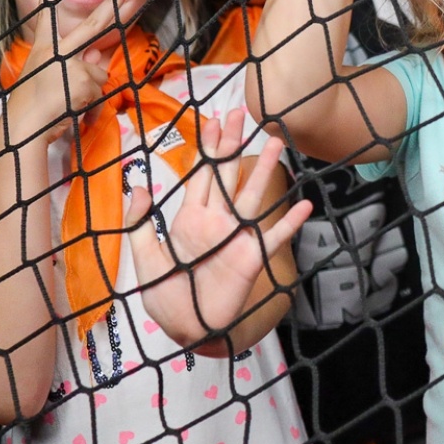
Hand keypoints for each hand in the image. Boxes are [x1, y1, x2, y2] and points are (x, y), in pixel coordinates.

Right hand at [3, 0, 135, 141]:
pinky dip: (92, 101)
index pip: (46, 14)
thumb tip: (98, 57)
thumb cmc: (34, 104)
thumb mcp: (53, 77)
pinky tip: (73, 107)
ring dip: (90, 88)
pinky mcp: (83, 79)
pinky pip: (100, 88)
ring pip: (98, 71)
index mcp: (44, 46)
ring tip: (67, 99)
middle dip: (114, 5)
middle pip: (93, 25)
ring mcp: (71, 62)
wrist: (24, 125)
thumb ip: (76, 63)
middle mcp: (57, 49)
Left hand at [125, 109, 309, 344]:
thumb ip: (139, 223)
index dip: (208, 148)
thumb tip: (140, 186)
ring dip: (264, 170)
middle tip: (242, 114)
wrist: (186, 329)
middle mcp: (217, 221)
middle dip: (233, 145)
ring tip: (276, 143)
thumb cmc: (166, 296)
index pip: (202, 174)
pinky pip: (273, 237)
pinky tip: (303, 205)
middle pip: (227, 175)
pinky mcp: (251, 258)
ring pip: (252, 196)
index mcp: (190, 218)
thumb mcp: (143, 258)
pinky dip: (288, 223)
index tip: (214, 120)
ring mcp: (236, 237)